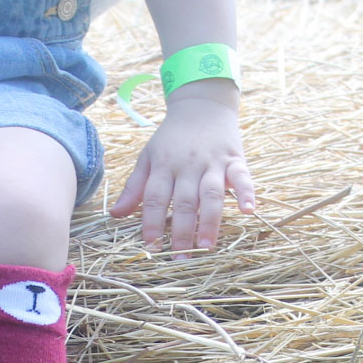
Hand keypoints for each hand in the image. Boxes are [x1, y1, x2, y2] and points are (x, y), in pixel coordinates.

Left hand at [111, 82, 255, 252]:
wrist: (201, 105)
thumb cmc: (171, 138)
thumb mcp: (148, 157)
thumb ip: (134, 188)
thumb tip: (115, 215)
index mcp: (164, 166)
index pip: (155, 198)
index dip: (151, 223)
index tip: (151, 247)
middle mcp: (188, 165)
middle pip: (184, 201)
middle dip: (181, 231)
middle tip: (180, 257)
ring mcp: (213, 162)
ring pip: (211, 194)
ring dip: (209, 221)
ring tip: (206, 246)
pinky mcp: (234, 159)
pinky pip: (242, 177)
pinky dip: (246, 192)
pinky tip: (248, 210)